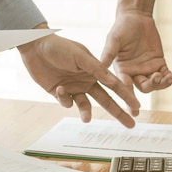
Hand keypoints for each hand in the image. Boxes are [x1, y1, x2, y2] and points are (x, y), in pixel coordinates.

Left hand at [17, 28, 139, 127]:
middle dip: (118, 112)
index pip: (115, 85)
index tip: (137, 106)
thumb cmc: (59, 47)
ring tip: (86, 119)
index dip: (126, 96)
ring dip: (86, 113)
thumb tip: (114, 82)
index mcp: (95, 71)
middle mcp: (87, 81)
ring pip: (85, 106)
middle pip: (106, 100)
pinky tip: (60, 89)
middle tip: (130, 124)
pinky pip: (67, 102)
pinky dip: (65, 99)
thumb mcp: (80, 56)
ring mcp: (74, 87)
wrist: (35, 47)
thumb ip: (97, 70)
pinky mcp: (60, 93)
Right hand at [101, 10, 171, 92]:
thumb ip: (108, 55)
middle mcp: (133, 73)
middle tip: (156, 77)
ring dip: (163, 83)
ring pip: (155, 83)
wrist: (136, 16)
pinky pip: (166, 74)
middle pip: (143, 87)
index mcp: (121, 70)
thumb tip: (98, 69)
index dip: (129, 99)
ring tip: (169, 77)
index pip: (124, 87)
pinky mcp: (158, 63)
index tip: (134, 110)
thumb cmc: (121, 27)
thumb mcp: (113, 40)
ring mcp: (147, 69)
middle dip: (151, 85)